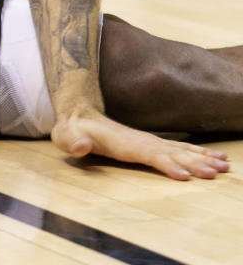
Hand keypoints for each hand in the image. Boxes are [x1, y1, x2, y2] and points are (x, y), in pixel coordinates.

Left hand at [51, 109, 229, 179]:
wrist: (78, 115)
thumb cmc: (72, 131)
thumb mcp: (66, 137)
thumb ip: (74, 143)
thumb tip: (81, 146)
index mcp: (124, 143)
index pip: (150, 155)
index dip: (166, 165)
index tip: (184, 176)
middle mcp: (141, 141)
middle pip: (172, 153)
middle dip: (194, 163)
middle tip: (215, 173)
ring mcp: (148, 142)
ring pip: (180, 150)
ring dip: (202, 158)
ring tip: (223, 167)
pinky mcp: (150, 144)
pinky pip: (179, 149)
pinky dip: (198, 153)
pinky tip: (213, 158)